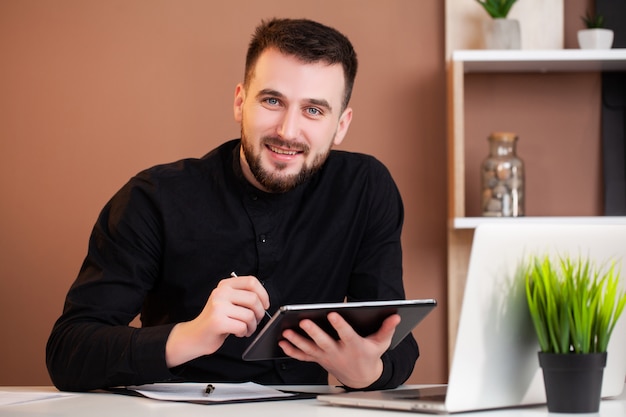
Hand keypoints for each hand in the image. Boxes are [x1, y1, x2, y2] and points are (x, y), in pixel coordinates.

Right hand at [165, 275, 269, 367]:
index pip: (251, 281)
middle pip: (254, 299)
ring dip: (252, 326)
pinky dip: (244, 332)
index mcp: (225, 285)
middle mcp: (221, 293)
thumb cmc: (215, 320)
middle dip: (260, 313)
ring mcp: (218, 306)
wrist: (194, 336)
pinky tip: (238, 333)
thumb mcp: (227, 302)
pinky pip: (242, 326)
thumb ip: (242, 296)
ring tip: (246, 329)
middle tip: (256, 320)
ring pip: (250, 315)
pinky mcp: (217, 321)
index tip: (265, 304)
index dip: (263, 294)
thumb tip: (264, 300)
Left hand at [278, 312, 400, 388]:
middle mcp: (338, 352)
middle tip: (304, 322)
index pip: (346, 334)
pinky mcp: (318, 359)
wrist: (361, 377)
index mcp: (354, 346)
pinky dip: (292, 351)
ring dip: (297, 341)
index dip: (340, 325)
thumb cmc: (370, 356)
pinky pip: (303, 357)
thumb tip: (396, 315)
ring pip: (310, 349)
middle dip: (313, 332)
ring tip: (287, 331)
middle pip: (324, 342)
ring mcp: (326, 357)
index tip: (333, 313)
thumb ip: (387, 328)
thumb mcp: (382, 343)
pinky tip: (283, 342)